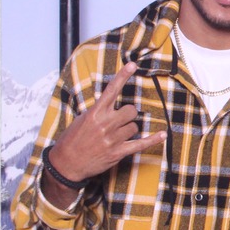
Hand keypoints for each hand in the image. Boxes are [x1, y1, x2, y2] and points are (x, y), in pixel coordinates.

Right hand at [44, 62, 166, 206]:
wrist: (66, 163)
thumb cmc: (72, 140)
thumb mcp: (82, 119)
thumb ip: (98, 111)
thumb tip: (112, 106)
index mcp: (95, 113)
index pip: (111, 90)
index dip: (122, 76)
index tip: (132, 65)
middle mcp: (105, 124)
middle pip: (131, 111)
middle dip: (128, 114)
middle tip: (119, 121)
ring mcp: (113, 139)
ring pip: (134, 127)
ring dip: (129, 129)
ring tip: (116, 136)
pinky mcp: (118, 152)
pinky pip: (140, 144)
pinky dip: (153, 140)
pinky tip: (162, 135)